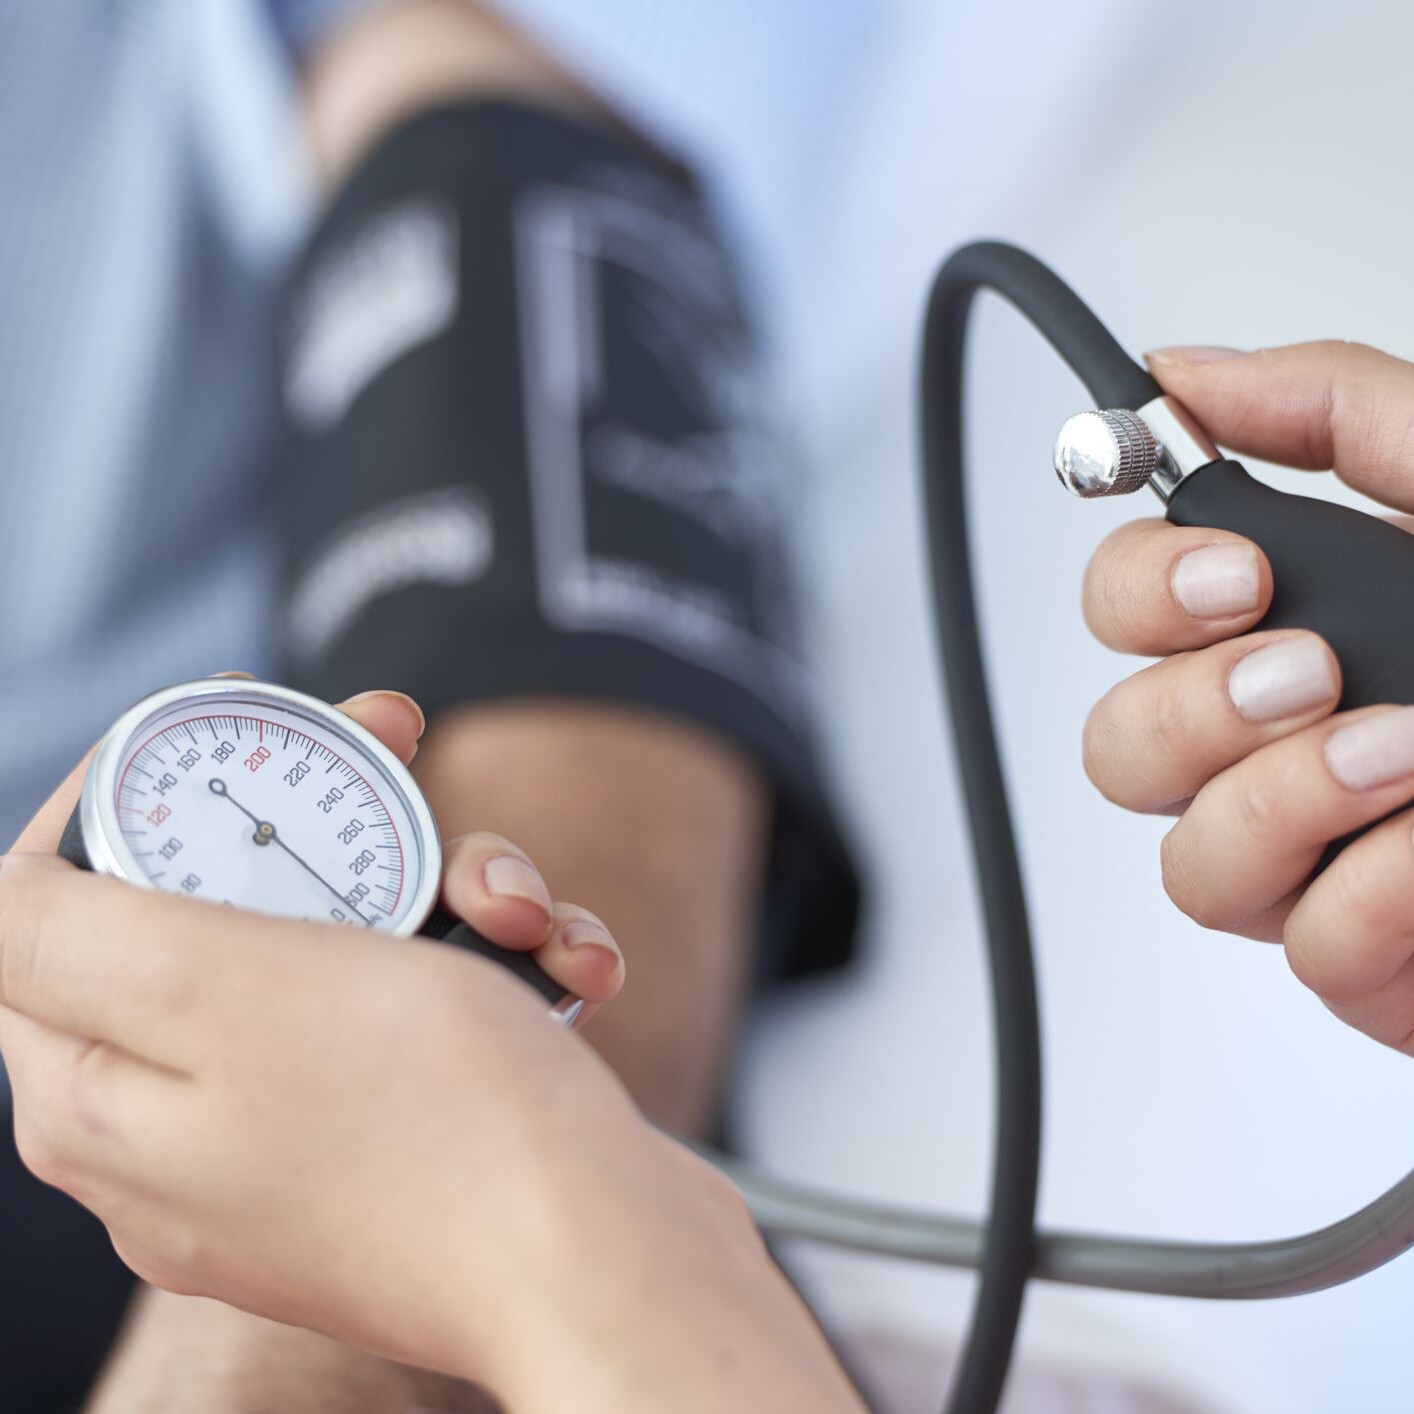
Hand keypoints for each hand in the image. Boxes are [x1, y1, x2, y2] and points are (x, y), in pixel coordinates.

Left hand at [0, 687, 628, 1390]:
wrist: (610, 1263)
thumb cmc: (436, 1119)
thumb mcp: (224, 990)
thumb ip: (66, 932)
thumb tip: (2, 893)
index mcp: (101, 1097)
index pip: (51, 905)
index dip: (132, 791)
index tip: (238, 727)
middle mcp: (187, 1130)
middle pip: (224, 910)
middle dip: (329, 821)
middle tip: (401, 744)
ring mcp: (304, 1142)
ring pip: (346, 948)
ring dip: (447, 893)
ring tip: (523, 914)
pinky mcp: (407, 1143)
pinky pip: (426, 1014)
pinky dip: (496, 968)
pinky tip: (571, 969)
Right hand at [1082, 341, 1413, 1051]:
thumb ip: (1336, 412)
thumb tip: (1183, 378)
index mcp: (1296, 626)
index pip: (1121, 611)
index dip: (1137, 593)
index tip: (1237, 576)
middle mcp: (1284, 744)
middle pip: (1118, 747)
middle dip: (1194, 709)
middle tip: (1310, 671)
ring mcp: (1323, 858)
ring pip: (1188, 863)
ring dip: (1283, 800)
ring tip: (1399, 754)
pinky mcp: (1374, 961)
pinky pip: (1307, 948)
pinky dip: (1378, 894)